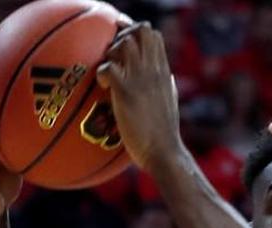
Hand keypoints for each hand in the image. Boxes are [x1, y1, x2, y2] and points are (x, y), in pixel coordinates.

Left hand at [96, 22, 183, 172]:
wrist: (165, 153)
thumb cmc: (165, 134)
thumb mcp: (170, 102)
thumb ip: (166, 85)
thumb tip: (166, 77)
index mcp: (164, 72)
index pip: (152, 35)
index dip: (134, 34)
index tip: (124, 48)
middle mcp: (154, 71)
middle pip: (138, 31)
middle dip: (121, 37)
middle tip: (113, 58)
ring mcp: (141, 80)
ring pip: (123, 44)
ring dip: (111, 53)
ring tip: (109, 73)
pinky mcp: (126, 93)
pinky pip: (108, 68)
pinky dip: (101, 73)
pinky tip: (104, 87)